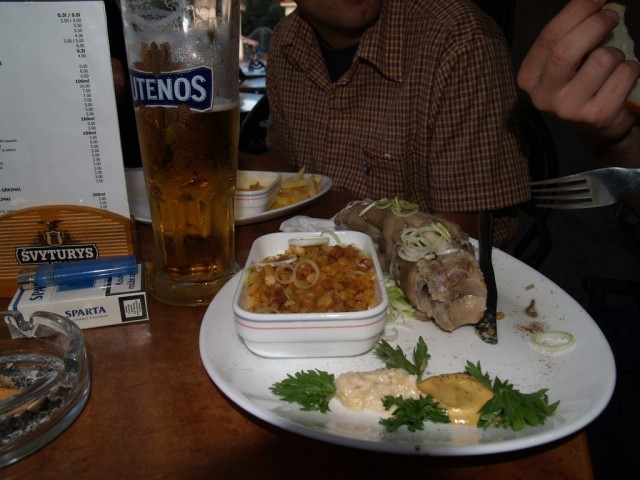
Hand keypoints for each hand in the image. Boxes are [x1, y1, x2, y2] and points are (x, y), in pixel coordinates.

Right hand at [517, 0, 638, 141]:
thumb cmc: (579, 84)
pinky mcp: (596, 115)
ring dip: (616, 53)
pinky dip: (630, 69)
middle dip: (596, 24)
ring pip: (602, 60)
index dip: (577, 10)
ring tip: (612, 63)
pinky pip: (623, 74)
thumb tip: (595, 1)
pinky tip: (621, 78)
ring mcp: (568, 108)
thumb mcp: (565, 62)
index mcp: (529, 77)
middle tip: (611, 16)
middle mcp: (543, 96)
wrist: (594, 127)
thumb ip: (570, 35)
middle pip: (568, 49)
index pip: (549, 37)